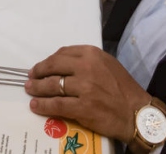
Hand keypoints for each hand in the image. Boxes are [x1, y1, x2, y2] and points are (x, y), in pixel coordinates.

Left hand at [26, 45, 150, 142]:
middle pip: (53, 66)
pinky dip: (43, 105)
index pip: (62, 53)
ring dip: (37, 88)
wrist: (136, 112)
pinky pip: (56, 105)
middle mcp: (87, 67)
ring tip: (30, 90)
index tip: (41, 67)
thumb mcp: (107, 64)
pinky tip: (36, 105)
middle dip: (38, 72)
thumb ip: (87, 61)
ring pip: (51, 85)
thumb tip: (62, 64)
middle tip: (30, 78)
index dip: (48, 61)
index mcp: (92, 54)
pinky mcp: (82, 107)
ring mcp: (84, 88)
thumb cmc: (123, 88)